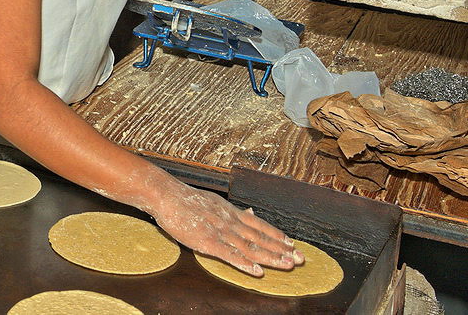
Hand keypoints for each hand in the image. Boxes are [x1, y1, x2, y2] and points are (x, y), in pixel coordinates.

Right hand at [154, 184, 302, 275]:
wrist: (166, 195)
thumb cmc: (185, 199)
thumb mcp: (213, 201)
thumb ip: (231, 211)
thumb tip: (249, 213)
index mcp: (231, 212)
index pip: (259, 225)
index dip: (277, 235)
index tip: (292, 244)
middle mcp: (230, 222)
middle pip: (261, 237)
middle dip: (282, 249)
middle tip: (301, 259)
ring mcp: (220, 232)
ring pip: (250, 247)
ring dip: (271, 257)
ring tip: (288, 265)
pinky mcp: (208, 242)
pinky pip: (230, 255)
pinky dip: (244, 263)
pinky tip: (257, 271)